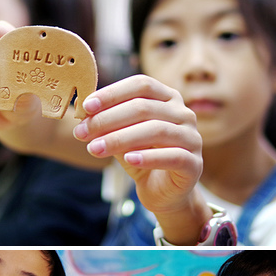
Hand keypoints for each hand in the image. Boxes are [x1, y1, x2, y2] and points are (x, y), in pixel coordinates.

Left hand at [72, 75, 202, 215]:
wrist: (162, 191)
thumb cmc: (140, 156)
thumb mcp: (119, 136)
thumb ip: (106, 123)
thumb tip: (81, 111)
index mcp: (167, 98)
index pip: (141, 85)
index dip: (112, 93)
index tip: (86, 107)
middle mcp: (183, 113)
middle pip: (144, 107)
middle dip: (107, 119)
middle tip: (81, 132)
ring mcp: (192, 138)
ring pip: (156, 130)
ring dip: (120, 139)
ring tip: (94, 149)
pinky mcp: (194, 164)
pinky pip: (173, 156)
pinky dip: (148, 157)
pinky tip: (128, 160)